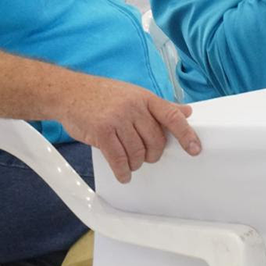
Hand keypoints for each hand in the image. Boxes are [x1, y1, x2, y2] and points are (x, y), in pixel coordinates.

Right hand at [57, 74, 200, 182]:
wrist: (69, 92)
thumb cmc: (102, 95)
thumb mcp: (133, 94)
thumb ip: (160, 106)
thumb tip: (187, 112)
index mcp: (144, 97)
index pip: (172, 115)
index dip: (186, 134)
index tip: (195, 149)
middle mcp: (133, 106)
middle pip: (156, 141)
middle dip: (152, 154)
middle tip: (145, 155)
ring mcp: (117, 119)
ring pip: (138, 153)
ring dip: (135, 163)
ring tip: (129, 161)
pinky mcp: (102, 132)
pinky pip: (119, 160)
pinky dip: (123, 171)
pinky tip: (122, 173)